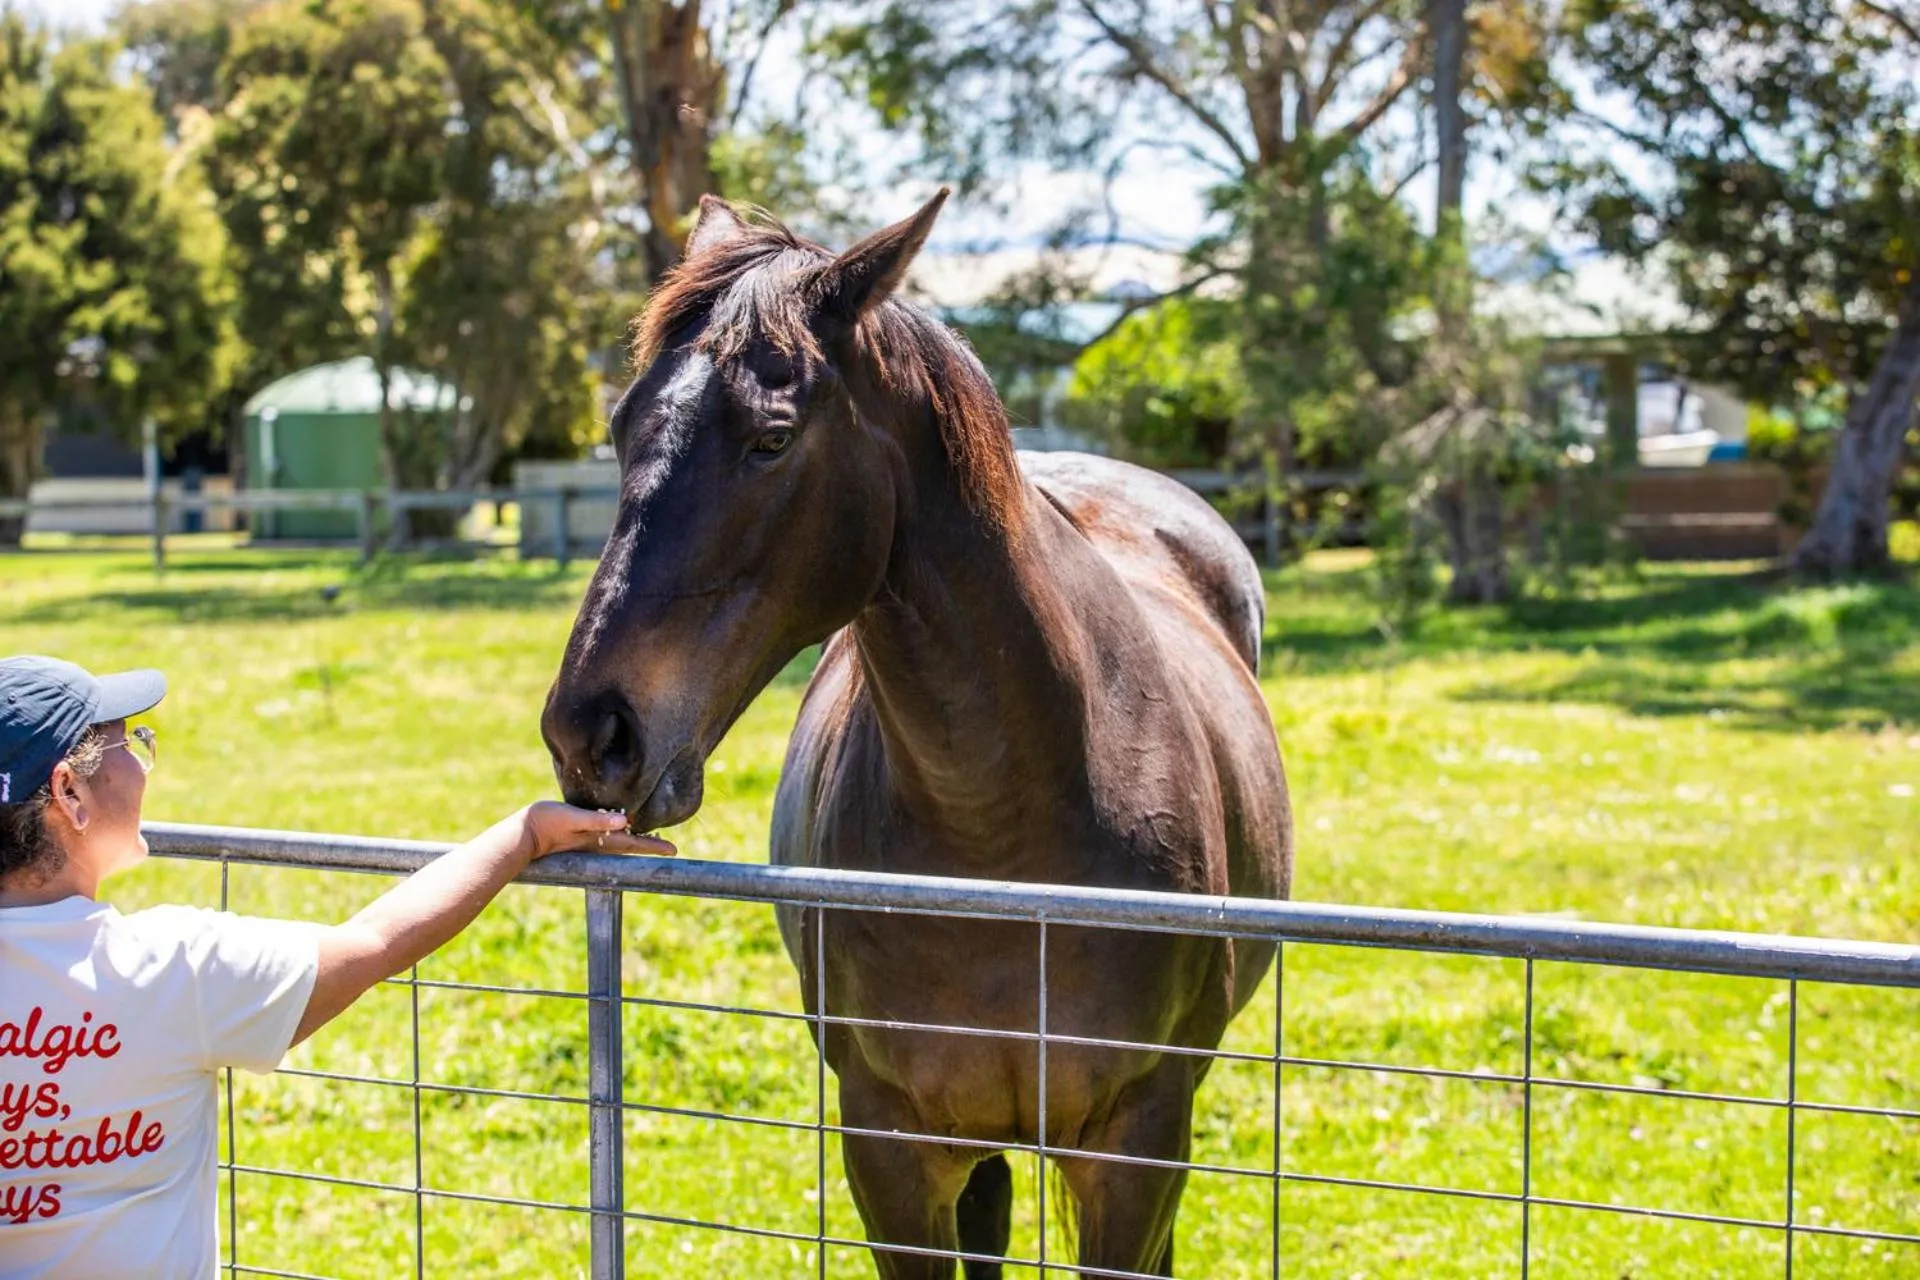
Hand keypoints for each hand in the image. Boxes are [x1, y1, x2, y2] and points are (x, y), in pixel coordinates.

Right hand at [515, 802, 677, 861]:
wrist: (521, 835)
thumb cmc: (546, 823)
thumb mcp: (572, 818)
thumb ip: (597, 821)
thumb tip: (625, 822)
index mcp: (600, 840)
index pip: (634, 843)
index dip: (654, 846)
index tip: (674, 851)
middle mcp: (597, 843)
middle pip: (630, 844)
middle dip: (649, 845)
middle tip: (668, 847)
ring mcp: (588, 842)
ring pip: (619, 842)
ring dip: (636, 840)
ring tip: (651, 838)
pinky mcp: (578, 837)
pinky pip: (605, 836)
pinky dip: (618, 834)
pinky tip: (619, 830)